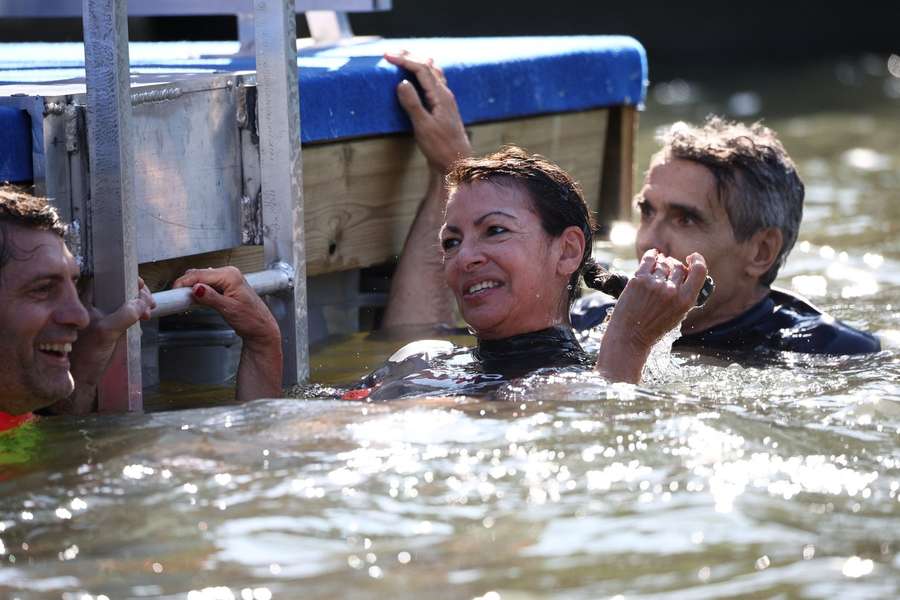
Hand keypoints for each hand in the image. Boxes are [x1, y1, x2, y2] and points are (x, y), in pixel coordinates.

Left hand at [53, 278, 155, 413]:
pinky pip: (127, 311)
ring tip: (149, 312)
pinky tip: (144, 318)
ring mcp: (102, 314)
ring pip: (125, 299)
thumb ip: (124, 315)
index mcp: (86, 300)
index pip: (108, 277)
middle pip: (120, 287)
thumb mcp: (106, 332)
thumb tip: (141, 303)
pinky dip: (138, 312)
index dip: (126, 277)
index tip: (140, 285)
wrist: (83, 377)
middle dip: (138, 292)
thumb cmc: (87, 355)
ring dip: (141, 302)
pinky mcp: (110, 326)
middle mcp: (94, 304)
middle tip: (149, 302)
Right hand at [173, 267, 282, 401]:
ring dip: (192, 287)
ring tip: (184, 300)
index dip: (185, 282)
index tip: (174, 291)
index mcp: (231, 276)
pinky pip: (208, 284)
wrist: (261, 329)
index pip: (200, 274)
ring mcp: (228, 279)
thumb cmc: (251, 320)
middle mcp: (230, 274)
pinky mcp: (226, 286)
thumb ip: (211, 298)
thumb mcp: (228, 309)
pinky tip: (195, 299)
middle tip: (177, 297)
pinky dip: (200, 291)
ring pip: (202, 279)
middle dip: (187, 284)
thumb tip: (196, 288)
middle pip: (200, 274)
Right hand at [384, 50, 471, 173]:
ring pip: (432, 74)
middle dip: (410, 57)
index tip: (387, 56)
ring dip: (417, 64)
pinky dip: (423, 75)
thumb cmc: (440, 148)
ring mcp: (446, 101)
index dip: (404, 60)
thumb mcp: (423, 126)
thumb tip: (402, 82)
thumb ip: (413, 104)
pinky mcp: (443, 109)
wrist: (456, 164)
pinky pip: (434, 83)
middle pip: (428, 67)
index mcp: (441, 96)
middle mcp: (445, 95)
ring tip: (403, 59)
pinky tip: (419, 79)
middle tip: (391, 53)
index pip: (422, 69)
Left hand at [595, 250, 706, 382]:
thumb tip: (684, 273)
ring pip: (663, 263)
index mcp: (685, 301)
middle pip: (678, 267)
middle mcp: (671, 291)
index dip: (698, 261)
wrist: (629, 337)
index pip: (699, 271)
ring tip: (657, 270)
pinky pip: (649, 259)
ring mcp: (654, 284)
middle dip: (674, 266)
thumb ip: (683, 296)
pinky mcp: (638, 280)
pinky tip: (653, 254)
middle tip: (668, 271)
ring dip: (661, 264)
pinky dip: (652, 254)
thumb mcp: (677, 315)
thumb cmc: (652, 328)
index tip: (693, 258)